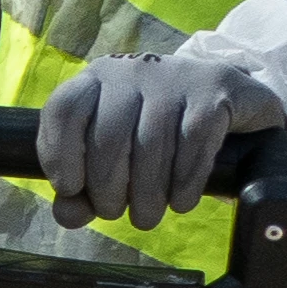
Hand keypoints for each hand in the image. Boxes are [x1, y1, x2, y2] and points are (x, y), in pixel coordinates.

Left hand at [38, 55, 284, 231]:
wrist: (227, 101)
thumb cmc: (156, 137)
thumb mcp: (113, 159)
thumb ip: (83, 189)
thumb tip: (69, 215)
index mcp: (97, 80)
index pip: (64, 110)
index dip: (59, 154)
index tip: (71, 189)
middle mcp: (133, 72)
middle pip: (109, 139)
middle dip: (108, 191)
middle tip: (117, 213)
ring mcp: (176, 77)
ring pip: (152, 146)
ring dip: (147, 195)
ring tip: (147, 215)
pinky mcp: (216, 90)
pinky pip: (193, 144)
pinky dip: (184, 183)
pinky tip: (181, 200)